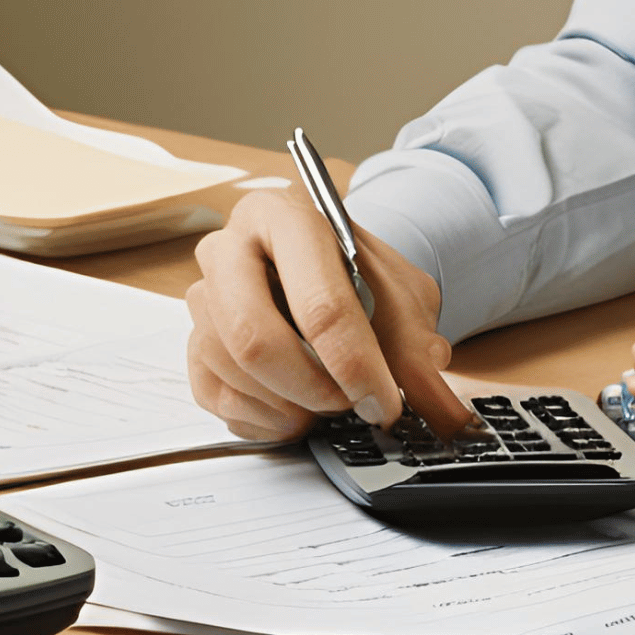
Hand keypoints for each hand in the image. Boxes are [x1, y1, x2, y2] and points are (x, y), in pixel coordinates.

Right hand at [185, 189, 474, 441]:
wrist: (333, 274)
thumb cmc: (360, 279)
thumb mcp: (403, 301)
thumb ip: (419, 352)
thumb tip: (442, 410)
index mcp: (285, 217)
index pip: (318, 301)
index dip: (355, 364)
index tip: (382, 402)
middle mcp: (229, 248)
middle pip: (253, 338)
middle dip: (311, 388)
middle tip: (348, 405)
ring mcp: (203, 296)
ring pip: (232, 371)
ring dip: (290, 405)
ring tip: (328, 404)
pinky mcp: (193, 343)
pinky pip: (216, 398)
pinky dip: (264, 418)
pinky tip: (297, 409)